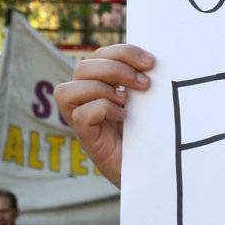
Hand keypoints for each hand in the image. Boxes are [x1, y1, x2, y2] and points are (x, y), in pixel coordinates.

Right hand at [54, 43, 154, 187]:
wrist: (153, 172)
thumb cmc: (151, 136)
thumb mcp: (148, 103)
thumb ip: (141, 82)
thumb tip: (152, 62)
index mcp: (100, 84)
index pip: (100, 54)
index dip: (123, 52)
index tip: (151, 63)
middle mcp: (85, 98)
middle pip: (83, 66)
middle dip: (116, 69)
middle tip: (145, 84)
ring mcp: (81, 118)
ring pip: (72, 88)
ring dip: (104, 89)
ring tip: (128, 102)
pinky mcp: (85, 137)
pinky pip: (81, 114)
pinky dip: (103, 110)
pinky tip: (123, 119)